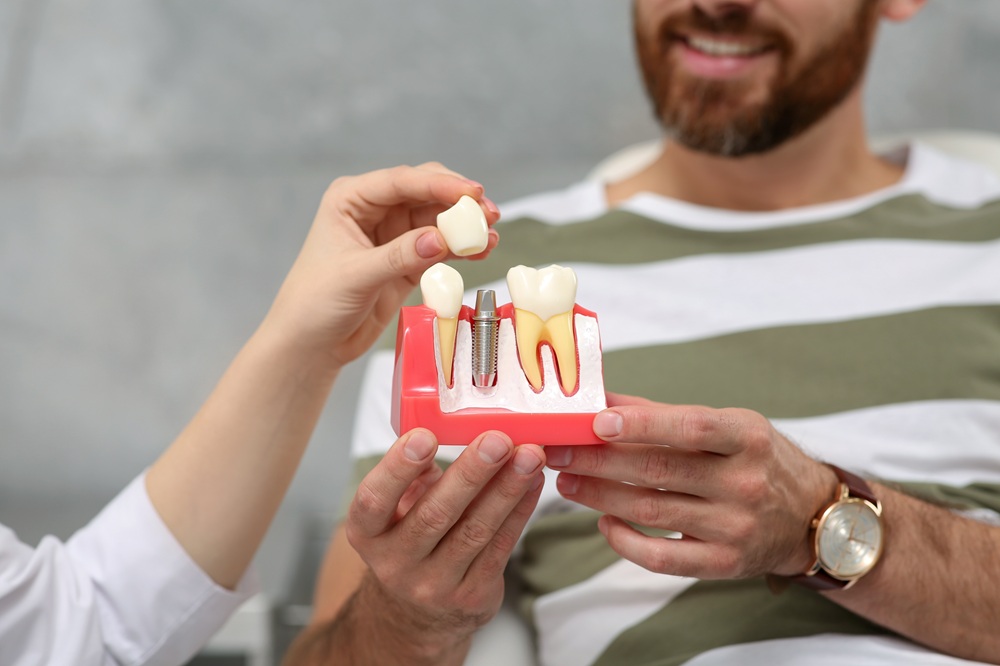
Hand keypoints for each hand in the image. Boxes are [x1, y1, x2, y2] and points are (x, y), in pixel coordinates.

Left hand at [266, 163, 499, 367]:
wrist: (312, 344)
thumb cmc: (315, 303)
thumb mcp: (356, 277)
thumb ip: (399, 256)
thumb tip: (440, 239)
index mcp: (351, 199)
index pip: (401, 182)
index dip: (439, 184)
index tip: (472, 193)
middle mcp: (374, 210)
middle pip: (425, 192)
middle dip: (458, 201)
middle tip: (489, 214)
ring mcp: (393, 235)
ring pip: (437, 219)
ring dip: (464, 226)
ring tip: (490, 236)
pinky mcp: (407, 260)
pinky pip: (440, 246)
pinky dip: (461, 248)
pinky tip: (481, 251)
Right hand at [345, 429, 544, 654]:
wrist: (417, 612)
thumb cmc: (409, 541)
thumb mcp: (395, 510)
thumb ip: (414, 476)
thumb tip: (448, 434)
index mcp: (367, 533)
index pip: (374, 500)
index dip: (397, 468)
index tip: (424, 435)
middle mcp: (395, 563)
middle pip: (435, 514)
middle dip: (471, 473)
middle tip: (497, 440)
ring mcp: (434, 584)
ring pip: (475, 530)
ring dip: (507, 488)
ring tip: (528, 456)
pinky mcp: (471, 596)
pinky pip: (500, 546)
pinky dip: (520, 509)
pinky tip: (532, 482)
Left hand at [545, 393, 836, 578]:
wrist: (808, 517)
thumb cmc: (754, 459)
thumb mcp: (725, 425)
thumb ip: (660, 414)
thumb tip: (599, 397)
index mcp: (746, 437)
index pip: (691, 427)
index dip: (642, 424)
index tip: (597, 420)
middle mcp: (745, 482)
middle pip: (658, 470)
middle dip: (598, 460)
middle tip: (557, 451)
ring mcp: (736, 527)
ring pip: (652, 510)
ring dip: (599, 495)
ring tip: (567, 481)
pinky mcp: (724, 563)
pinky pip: (662, 558)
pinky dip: (625, 541)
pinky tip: (603, 522)